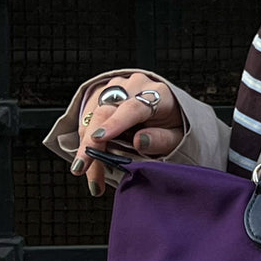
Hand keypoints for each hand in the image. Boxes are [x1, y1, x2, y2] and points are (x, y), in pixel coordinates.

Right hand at [71, 72, 184, 196]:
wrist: (166, 106)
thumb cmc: (172, 124)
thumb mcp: (178, 136)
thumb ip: (162, 139)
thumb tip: (140, 141)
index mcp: (158, 94)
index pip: (133, 108)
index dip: (115, 123)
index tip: (99, 139)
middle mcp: (134, 86)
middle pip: (105, 112)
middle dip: (91, 143)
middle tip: (82, 169)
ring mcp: (116, 87)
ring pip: (92, 116)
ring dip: (86, 147)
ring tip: (91, 174)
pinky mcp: (102, 93)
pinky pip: (87, 116)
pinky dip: (85, 139)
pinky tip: (91, 158)